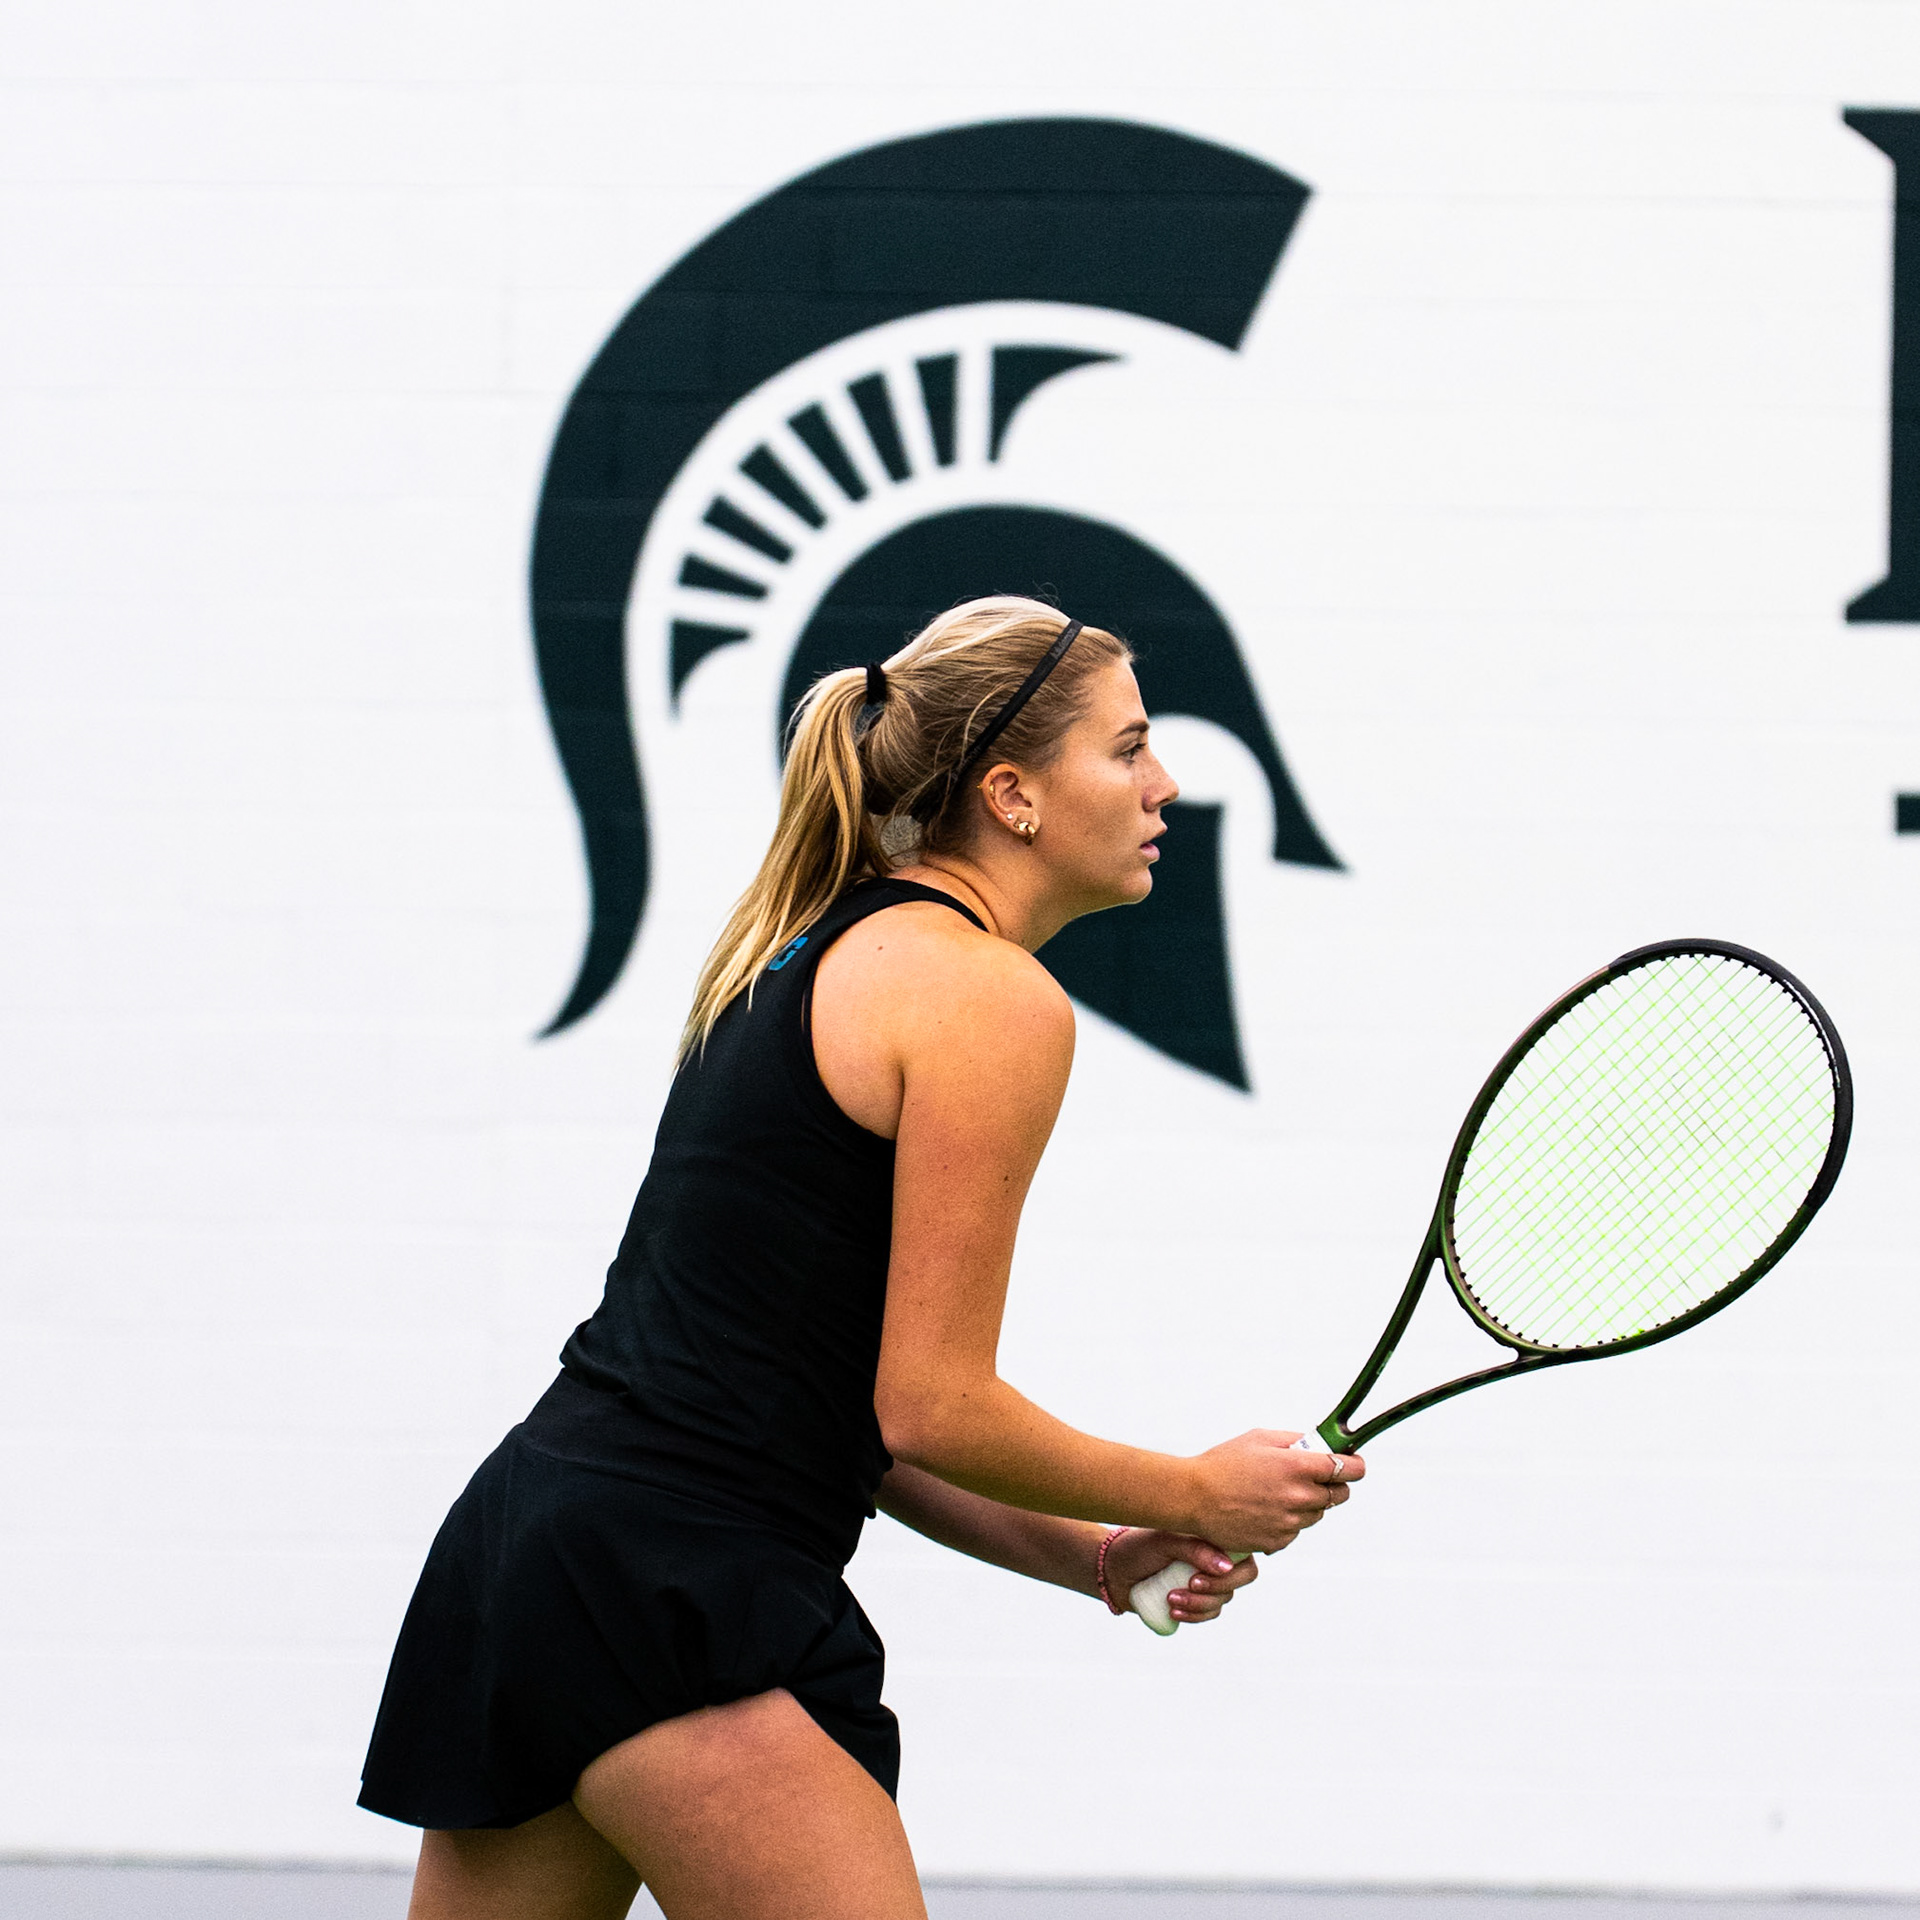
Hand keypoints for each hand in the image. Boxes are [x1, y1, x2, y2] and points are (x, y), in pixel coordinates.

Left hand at [1103, 1528, 1257, 1626]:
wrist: (1114, 1570)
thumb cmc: (1139, 1547)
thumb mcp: (1164, 1541)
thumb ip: (1195, 1549)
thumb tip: (1227, 1566)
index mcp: (1211, 1534)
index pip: (1243, 1549)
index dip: (1234, 1566)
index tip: (1202, 1572)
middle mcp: (1214, 1556)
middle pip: (1241, 1577)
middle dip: (1217, 1587)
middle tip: (1190, 1584)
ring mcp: (1207, 1579)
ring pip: (1224, 1599)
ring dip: (1200, 1603)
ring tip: (1170, 1597)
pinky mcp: (1197, 1600)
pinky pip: (1210, 1613)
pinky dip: (1195, 1616)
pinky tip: (1173, 1611)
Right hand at [1186, 1429, 1363, 1553]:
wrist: (1193, 1498)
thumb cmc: (1222, 1465)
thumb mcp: (1259, 1438)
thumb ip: (1295, 1441)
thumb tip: (1319, 1444)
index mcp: (1297, 1467)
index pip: (1348, 1469)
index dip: (1353, 1465)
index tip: (1352, 1463)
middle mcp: (1299, 1497)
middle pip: (1339, 1495)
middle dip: (1330, 1484)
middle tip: (1309, 1475)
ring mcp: (1290, 1523)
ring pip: (1317, 1513)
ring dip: (1307, 1503)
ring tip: (1275, 1491)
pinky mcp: (1278, 1542)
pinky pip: (1296, 1530)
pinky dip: (1288, 1520)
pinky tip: (1264, 1508)